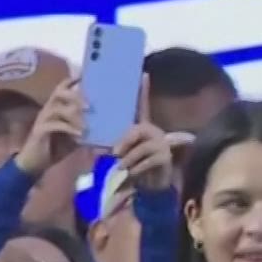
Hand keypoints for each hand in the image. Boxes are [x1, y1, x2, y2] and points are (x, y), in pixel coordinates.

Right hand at [15, 77, 85, 177]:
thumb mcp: (75, 137)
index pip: (63, 87)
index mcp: (57, 107)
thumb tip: (108, 128)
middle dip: (76, 96)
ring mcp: (43, 119)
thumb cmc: (56, 147)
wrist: (35, 164)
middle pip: (59, 92)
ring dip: (73, 113)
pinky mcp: (39, 131)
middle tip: (91, 106)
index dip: (74, 80)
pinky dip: (68, 128)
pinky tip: (80, 133)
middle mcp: (49, 109)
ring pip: (56, 107)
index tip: (87, 76)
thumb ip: (86, 129)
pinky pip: (54, 124)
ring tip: (87, 123)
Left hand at [113, 76, 174, 191]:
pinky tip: (133, 174)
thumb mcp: (123, 155)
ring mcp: (162, 145)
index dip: (144, 91)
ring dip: (128, 160)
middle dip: (124, 142)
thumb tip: (95, 149)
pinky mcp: (165, 158)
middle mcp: (155, 132)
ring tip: (122, 169)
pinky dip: (136, 169)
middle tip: (114, 154)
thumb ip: (113, 148)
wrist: (151, 187)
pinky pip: (146, 160)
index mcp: (144, 128)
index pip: (143, 106)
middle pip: (137, 130)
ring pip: (140, 148)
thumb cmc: (134, 168)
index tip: (144, 73)